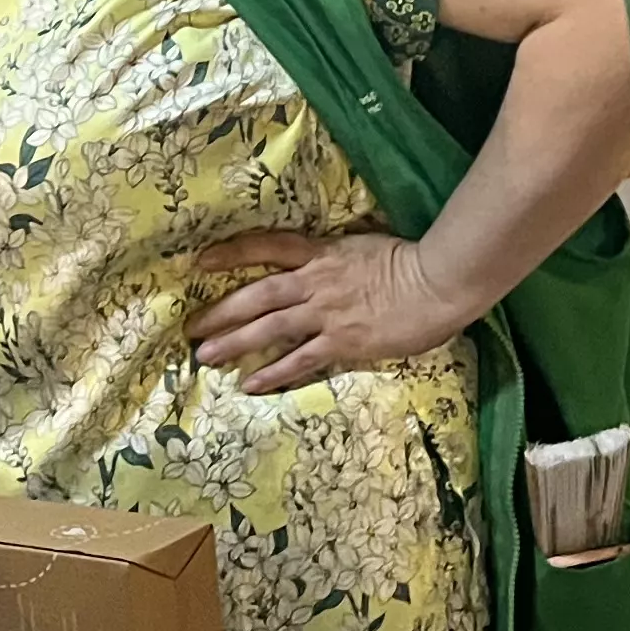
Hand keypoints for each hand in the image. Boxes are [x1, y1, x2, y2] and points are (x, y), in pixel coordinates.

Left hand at [189, 229, 471, 395]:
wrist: (440, 282)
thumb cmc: (411, 260)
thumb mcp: (364, 245)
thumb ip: (336, 255)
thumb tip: (318, 259)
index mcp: (321, 253)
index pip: (267, 246)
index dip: (232, 252)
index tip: (201, 260)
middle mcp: (315, 282)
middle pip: (256, 295)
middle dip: (220, 311)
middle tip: (189, 326)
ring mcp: (327, 314)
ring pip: (270, 328)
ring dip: (235, 343)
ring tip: (204, 356)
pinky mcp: (343, 343)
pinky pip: (300, 360)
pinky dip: (273, 373)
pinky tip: (250, 384)